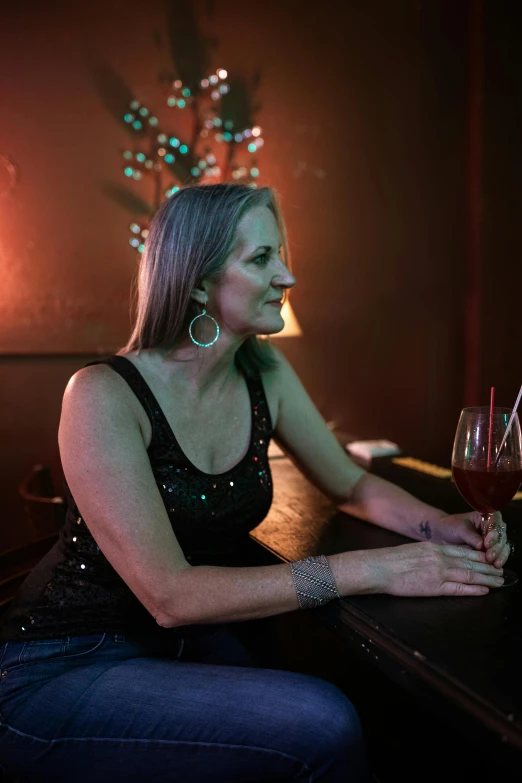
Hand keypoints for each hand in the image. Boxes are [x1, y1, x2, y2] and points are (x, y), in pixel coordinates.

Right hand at [369, 541, 503, 596]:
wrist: (379, 567)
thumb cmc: (391, 561)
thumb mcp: (414, 550)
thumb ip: (429, 554)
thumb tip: (441, 558)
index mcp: (434, 548)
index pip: (463, 551)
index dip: (479, 555)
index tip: (489, 558)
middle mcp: (440, 557)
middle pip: (471, 562)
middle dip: (488, 567)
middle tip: (501, 570)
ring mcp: (438, 572)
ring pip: (469, 574)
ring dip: (487, 578)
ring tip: (499, 580)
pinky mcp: (434, 587)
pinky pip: (459, 588)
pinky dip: (474, 589)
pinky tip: (484, 590)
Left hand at [431, 512, 509, 568]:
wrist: (441, 534)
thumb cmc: (450, 526)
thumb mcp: (459, 529)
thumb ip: (471, 537)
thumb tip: (482, 546)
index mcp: (486, 516)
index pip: (495, 523)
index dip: (493, 534)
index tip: (486, 543)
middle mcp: (492, 527)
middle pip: (501, 536)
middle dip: (497, 547)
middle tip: (490, 556)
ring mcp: (493, 539)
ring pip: (503, 547)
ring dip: (500, 555)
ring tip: (495, 564)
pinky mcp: (491, 550)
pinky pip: (498, 555)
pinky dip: (498, 561)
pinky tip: (495, 567)